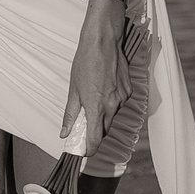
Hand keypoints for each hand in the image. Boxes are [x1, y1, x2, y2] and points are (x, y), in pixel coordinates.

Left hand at [62, 0, 128, 162]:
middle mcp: (112, 106)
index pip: (95, 139)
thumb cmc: (86, 61)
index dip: (89, 149)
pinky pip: (119, 104)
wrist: (104, 41)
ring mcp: (122, 98)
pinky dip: (111, 102)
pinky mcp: (129, 91)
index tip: (84, 152)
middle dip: (95, 132)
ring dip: (103, 115)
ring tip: (93, 98)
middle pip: (104, 129)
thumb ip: (70, 113)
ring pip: (112, 116)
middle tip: (84, 127)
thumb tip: (65, 132)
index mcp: (95, 106)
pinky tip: (104, 89)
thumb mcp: (73, 88)